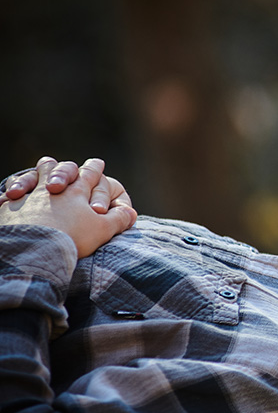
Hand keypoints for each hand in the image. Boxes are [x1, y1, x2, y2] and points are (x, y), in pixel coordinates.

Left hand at [0, 158, 137, 257]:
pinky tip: (9, 198)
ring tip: (33, 179)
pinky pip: (8, 197)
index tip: (97, 163)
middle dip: (61, 168)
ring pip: (33, 177)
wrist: (35, 249)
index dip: (95, 168)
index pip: (90, 173)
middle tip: (55, 164)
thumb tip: (131, 213)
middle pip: (59, 169)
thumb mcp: (104, 230)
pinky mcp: (10, 207)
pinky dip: (10, 196)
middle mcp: (54, 188)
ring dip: (33, 176)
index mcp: (79, 190)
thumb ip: (120, 218)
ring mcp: (30, 195)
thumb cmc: (73, 238)